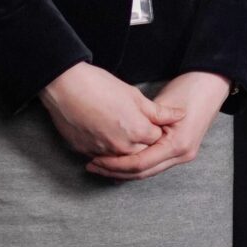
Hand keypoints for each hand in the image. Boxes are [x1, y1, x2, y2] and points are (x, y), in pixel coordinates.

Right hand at [41, 61, 174, 157]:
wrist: (65, 87)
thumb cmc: (101, 86)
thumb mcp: (135, 96)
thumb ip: (159, 111)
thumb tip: (181, 115)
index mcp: (138, 131)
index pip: (157, 140)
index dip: (157, 132)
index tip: (154, 124)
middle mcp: (121, 146)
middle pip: (142, 153)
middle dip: (145, 146)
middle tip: (139, 131)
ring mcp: (102, 151)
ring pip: (121, 160)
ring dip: (126, 153)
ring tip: (123, 136)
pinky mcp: (84, 151)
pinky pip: (102, 158)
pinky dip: (107, 154)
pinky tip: (107, 140)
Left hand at [85, 71, 230, 181]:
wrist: (211, 86)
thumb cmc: (189, 90)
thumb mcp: (162, 104)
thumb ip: (143, 124)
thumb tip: (117, 138)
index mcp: (177, 145)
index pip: (140, 163)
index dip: (115, 164)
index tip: (95, 159)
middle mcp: (182, 155)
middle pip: (142, 173)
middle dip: (115, 171)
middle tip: (92, 165)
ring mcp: (183, 156)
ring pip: (147, 172)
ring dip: (123, 171)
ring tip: (101, 166)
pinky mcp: (179, 152)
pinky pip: (153, 165)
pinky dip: (135, 166)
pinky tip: (118, 165)